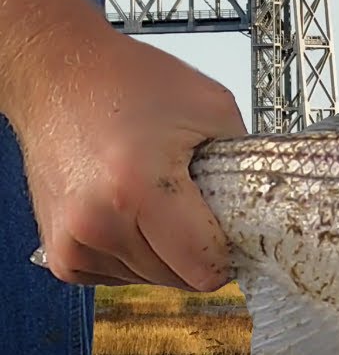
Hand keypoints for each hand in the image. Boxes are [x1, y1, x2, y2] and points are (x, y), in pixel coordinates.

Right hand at [13, 0, 245, 290]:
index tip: (230, 222)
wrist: (57, 75)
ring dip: (166, 250)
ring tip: (155, 196)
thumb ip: (246, 168)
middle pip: (181, 278)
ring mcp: (72, 243)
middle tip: (193, 200)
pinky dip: (136, 252)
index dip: (228, 250)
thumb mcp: (214, 108)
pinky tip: (131, 210)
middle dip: (198, 247)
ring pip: (153, 279)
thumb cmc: (132, 83)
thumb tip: (265, 216)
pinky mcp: (59, 253)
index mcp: (137, 190)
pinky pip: (121, 274)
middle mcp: (97, 224)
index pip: (205, 269)